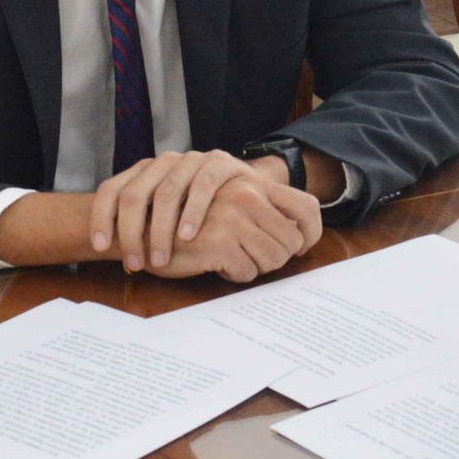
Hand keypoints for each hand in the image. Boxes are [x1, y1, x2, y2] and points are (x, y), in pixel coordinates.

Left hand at [88, 150, 265, 270]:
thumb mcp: (166, 214)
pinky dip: (192, 213)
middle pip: (134, 194)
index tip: (101, 247)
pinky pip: (202, 186)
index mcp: (143, 171)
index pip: (111, 189)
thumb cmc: (200, 210)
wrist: (248, 190)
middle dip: (131, 232)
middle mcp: (163, 162)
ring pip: (166, 192)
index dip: (101, 217)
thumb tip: (108, 249)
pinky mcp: (219, 163)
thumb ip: (142, 223)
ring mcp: (191, 160)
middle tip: (135, 263)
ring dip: (160, 230)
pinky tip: (188, 236)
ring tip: (161, 259)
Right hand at [170, 177, 322, 281]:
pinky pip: (247, 273)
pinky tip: (214, 264)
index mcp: (253, 183)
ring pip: (273, 260)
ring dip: (254, 267)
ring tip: (230, 258)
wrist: (145, 229)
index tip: (303, 248)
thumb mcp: (228, 206)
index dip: (312, 234)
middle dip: (274, 258)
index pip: (307, 208)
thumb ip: (260, 211)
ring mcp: (234, 217)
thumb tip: (301, 238)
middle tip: (251, 258)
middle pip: (292, 243)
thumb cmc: (189, 223)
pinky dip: (233, 275)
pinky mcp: (219, 242)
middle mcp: (246, 195)